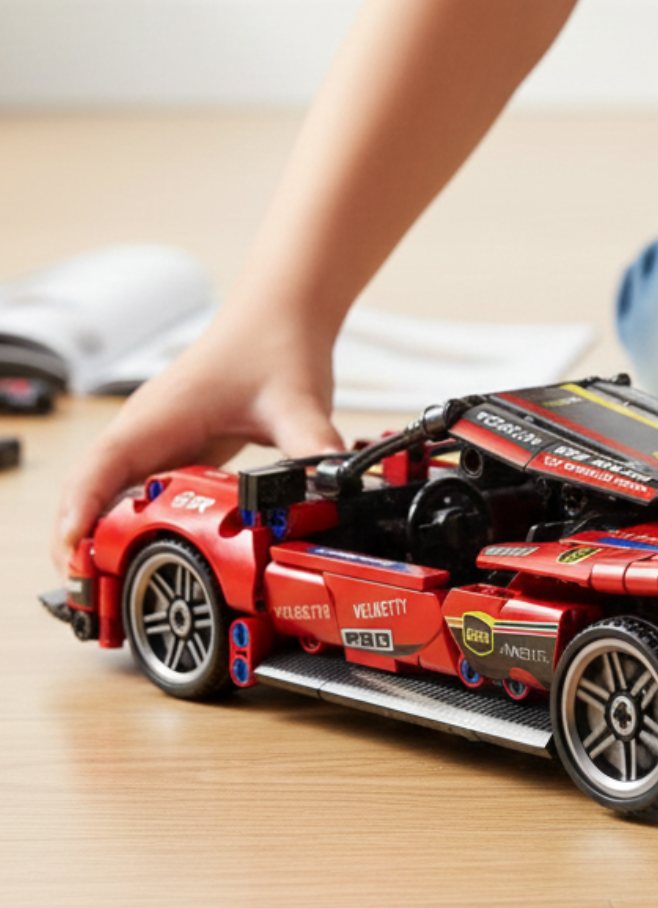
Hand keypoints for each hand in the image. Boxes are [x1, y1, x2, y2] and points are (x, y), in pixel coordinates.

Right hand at [53, 304, 343, 573]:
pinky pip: (142, 491)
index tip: (77, 556)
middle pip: (93, 490)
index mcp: (160, 415)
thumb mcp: (297, 402)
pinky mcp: (178, 448)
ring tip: (110, 586)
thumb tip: (331, 487)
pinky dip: (135, 523)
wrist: (282, 313)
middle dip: (84, 540)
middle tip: (96, 594)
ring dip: (105, 535)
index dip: (81, 514)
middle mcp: (148, 429)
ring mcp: (159, 439)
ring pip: (112, 493)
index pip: (102, 469)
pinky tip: (147, 554)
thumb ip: (314, 448)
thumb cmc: (275, 343)